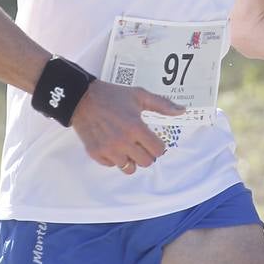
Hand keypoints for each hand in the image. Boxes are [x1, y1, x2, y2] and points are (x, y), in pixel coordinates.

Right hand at [69, 81, 185, 175]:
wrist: (81, 98)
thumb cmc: (112, 95)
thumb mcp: (138, 95)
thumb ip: (161, 104)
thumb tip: (182, 111)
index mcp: (136, 128)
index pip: (158, 150)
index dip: (158, 145)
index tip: (153, 140)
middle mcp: (123, 142)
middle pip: (146, 162)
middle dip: (146, 153)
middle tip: (140, 143)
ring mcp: (109, 150)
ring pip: (130, 168)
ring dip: (131, 158)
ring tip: (126, 145)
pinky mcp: (96, 154)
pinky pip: (112, 165)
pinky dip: (114, 158)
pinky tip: (112, 144)